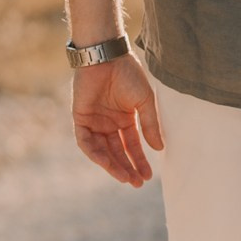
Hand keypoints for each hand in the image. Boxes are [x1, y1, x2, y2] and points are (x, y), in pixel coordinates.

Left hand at [73, 54, 163, 186]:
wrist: (107, 57)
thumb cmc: (128, 74)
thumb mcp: (145, 102)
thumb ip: (150, 125)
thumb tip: (159, 148)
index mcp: (125, 118)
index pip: (132, 145)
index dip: (139, 160)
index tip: (148, 176)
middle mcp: (109, 123)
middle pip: (118, 151)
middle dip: (127, 167)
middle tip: (137, 183)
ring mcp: (94, 122)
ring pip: (102, 150)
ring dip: (112, 165)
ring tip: (125, 177)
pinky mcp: (80, 118)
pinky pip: (86, 141)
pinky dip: (95, 153)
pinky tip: (106, 163)